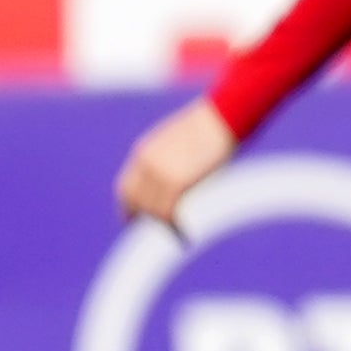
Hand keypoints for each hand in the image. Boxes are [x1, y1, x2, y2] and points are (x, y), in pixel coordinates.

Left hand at [115, 97, 237, 230]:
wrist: (224, 115)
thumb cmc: (212, 123)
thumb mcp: (182, 138)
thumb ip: (173, 157)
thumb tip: (181, 172)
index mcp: (144, 151)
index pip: (126, 186)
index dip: (130, 205)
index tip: (134, 218)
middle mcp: (145, 163)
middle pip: (134, 201)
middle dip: (144, 218)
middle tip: (158, 231)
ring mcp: (159, 173)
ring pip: (152, 209)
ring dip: (164, 225)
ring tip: (178, 233)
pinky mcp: (175, 182)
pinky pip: (167, 213)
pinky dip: (175, 228)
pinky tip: (185, 234)